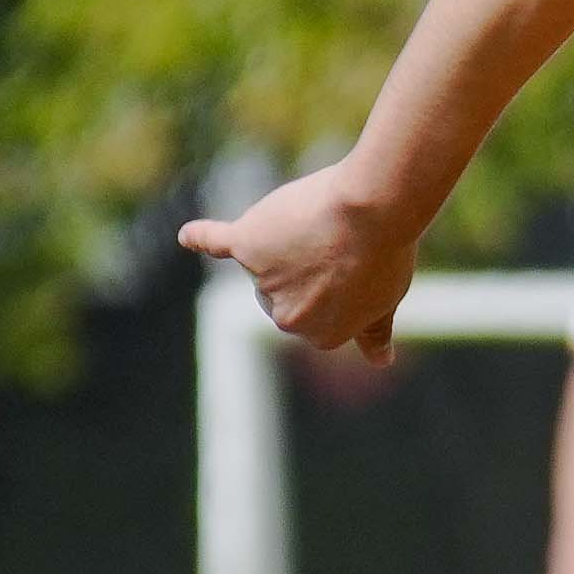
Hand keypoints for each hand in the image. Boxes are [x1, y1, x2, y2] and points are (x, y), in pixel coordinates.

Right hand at [179, 160, 420, 358]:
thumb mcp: (385, 298)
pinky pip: (218, 243)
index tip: (351, 262)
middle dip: (305, 263)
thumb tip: (381, 361)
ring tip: (322, 222)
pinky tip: (188, 235)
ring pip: (269, 256)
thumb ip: (372, 331)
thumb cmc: (385, 253)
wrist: (374, 212)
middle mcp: (287, 318)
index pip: (315, 307)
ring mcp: (263, 283)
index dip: (332, 278)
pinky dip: (203, 237)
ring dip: (290, 235)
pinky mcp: (247, 245)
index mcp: (321, 335)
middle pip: (284, 286)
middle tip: (338, 242)